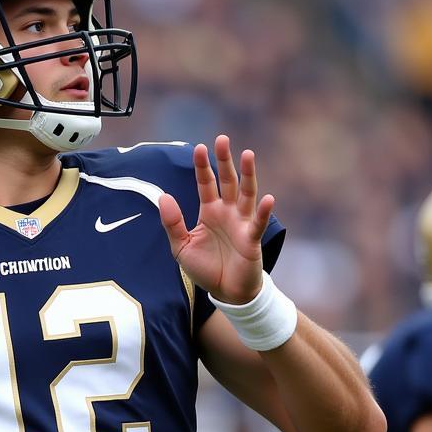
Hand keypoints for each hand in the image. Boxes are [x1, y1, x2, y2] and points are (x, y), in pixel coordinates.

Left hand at [159, 135, 273, 304]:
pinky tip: (267, 198)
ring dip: (248, 175)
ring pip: (246, 194)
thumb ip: (172, 223)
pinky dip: (264, 211)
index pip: (206, 183)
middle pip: (227, 181)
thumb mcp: (180, 247)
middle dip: (225, 161)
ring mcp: (242, 223)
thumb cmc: (205, 268)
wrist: (225, 292)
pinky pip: (259, 223)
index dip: (203, 166)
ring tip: (247, 154)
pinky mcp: (252, 240)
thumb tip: (164, 197)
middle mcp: (228, 212)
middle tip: (222, 139)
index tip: (199, 147)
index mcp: (210, 212)